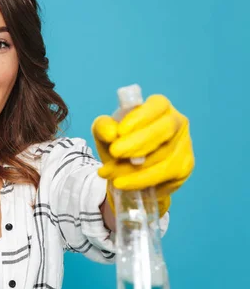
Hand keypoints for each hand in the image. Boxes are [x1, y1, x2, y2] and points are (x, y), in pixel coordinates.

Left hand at [92, 94, 194, 216]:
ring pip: (163, 157)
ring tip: (107, 172)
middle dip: (138, 142)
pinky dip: (140, 181)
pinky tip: (121, 183)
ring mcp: (184, 145)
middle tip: (114, 152)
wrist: (126, 170)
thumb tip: (111, 133)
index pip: (157, 105)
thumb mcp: (105, 132)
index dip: (140, 118)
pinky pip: (164, 176)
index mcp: (159, 106)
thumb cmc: (119, 142)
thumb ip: (103, 127)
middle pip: (165, 130)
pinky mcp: (184, 168)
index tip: (120, 131)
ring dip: (133, 167)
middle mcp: (177, 122)